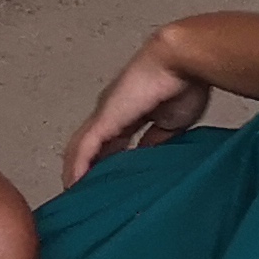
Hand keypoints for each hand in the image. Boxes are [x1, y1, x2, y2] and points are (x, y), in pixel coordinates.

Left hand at [62, 36, 213, 184]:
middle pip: (89, 147)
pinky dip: (77, 167)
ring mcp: (105, 114)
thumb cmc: (184, 83)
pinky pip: (84, 148)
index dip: (104, 164)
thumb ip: (156, 141)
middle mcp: (112, 113)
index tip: (104, 186)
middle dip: (86, 170)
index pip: (109, 144)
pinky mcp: (105, 118)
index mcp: (129, 113)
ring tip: (75, 196)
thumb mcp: (170, 123)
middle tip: (83, 196)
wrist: (182, 61)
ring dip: (76, 172)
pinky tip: (74, 185)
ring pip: (80, 148)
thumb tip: (148, 159)